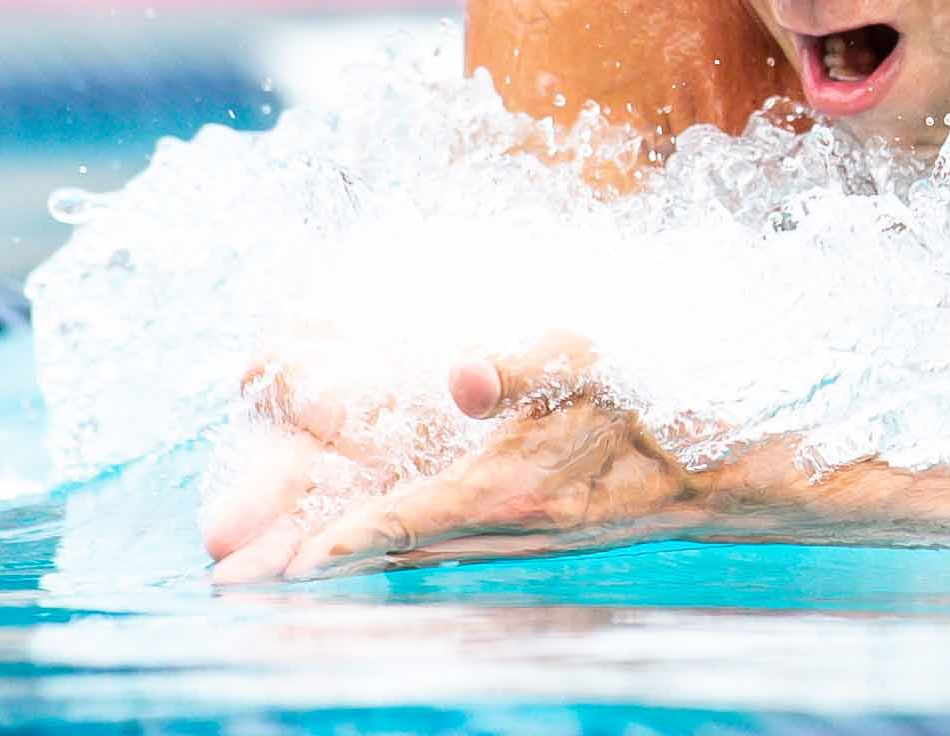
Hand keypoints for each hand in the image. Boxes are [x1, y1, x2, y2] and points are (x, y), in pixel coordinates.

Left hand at [204, 334, 704, 582]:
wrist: (713, 464)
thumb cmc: (642, 401)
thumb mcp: (582, 363)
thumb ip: (519, 366)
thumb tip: (459, 372)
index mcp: (507, 492)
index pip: (405, 520)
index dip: (342, 540)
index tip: (284, 565)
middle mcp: (503, 530)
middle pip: (388, 554)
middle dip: (313, 567)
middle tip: (236, 586)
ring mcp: (515, 539)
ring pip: (408, 556)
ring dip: (342, 567)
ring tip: (273, 579)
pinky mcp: (526, 534)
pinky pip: (437, 548)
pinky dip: (387, 553)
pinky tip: (361, 554)